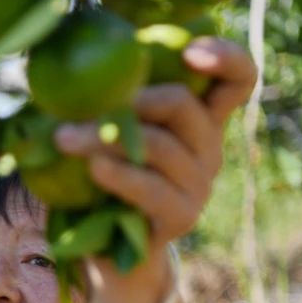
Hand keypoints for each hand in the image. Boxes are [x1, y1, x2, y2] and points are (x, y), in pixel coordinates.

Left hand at [54, 37, 257, 246]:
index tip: (189, 50)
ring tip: (63, 138)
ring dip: (104, 137)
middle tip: (82, 107)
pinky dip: (119, 174)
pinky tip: (94, 168)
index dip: (225, 57)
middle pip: (184, 105)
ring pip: (159, 145)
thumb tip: (62, 51)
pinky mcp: (181, 217)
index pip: (238, 78)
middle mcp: (208, 148)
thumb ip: (110, 94)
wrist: (105, 251)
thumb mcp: (111, 129)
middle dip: (130, 99)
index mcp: (199, 117)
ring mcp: (198, 185)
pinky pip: (152, 188)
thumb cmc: (102, 177)